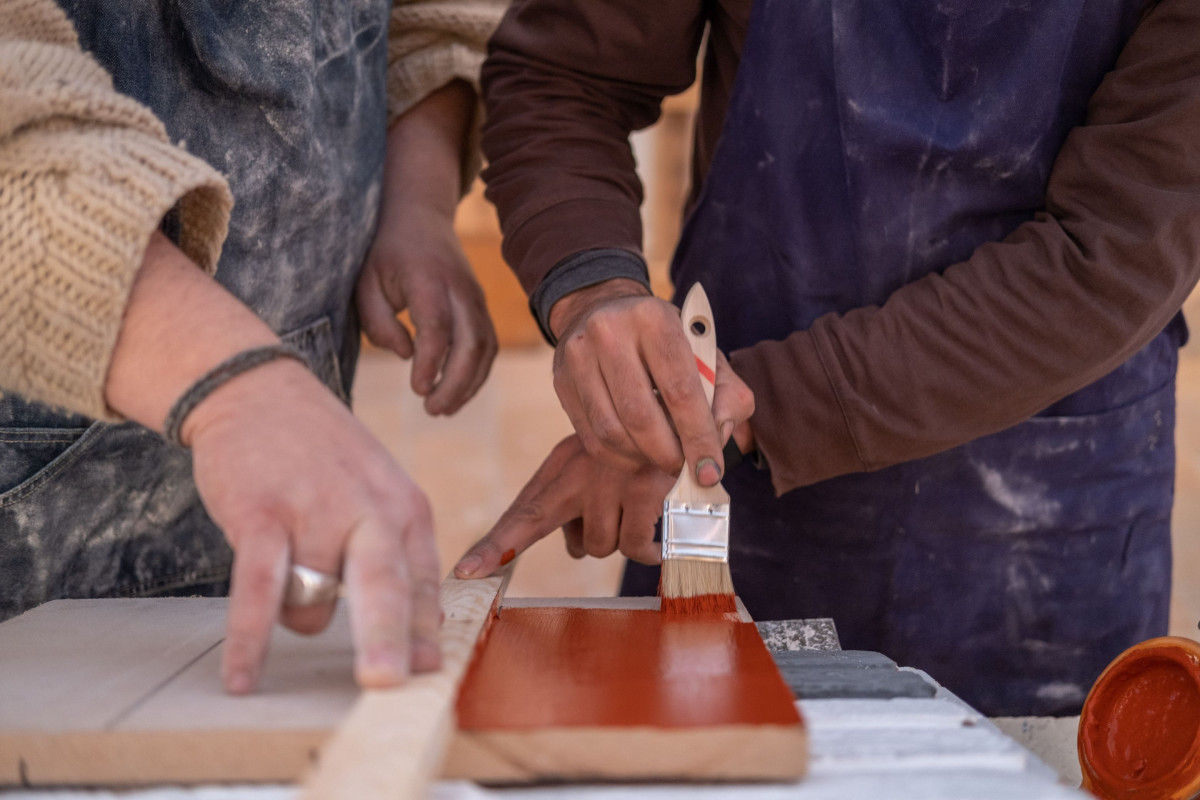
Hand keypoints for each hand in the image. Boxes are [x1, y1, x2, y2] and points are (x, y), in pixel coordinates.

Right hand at [183, 359, 441, 693]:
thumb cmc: (323, 457)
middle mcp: (369, 510)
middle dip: (387, 639)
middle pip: (383, 588)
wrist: (259, 390)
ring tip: (291, 560)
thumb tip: (421, 634)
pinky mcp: (262, 516)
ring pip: (312, 604)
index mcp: (406, 508)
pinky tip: (241, 677)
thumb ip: (400, 557)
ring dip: (300, 606)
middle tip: (390, 683)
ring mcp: (315, 511)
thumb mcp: (380, 492)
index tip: (429, 671)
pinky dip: (248, 637)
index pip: (423, 583)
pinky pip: (258, 591)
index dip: (424, 631)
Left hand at [356, 202, 495, 414]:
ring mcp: (476, 299)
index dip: (430, 363)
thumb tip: (407, 355)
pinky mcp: (481, 309)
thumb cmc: (386, 255)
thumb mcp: (366, 283)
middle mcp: (460, 290)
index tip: (416, 390)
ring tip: (443, 409)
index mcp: (428, 280)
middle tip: (431, 410)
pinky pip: (488, 346)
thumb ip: (379, 322)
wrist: (420, 219)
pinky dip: (476, 374)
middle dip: (456, 383)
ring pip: (486, 348)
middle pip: (471, 343)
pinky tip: (456, 392)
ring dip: (469, 384)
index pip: (437, 328)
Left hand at [452, 435, 676, 578]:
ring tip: (638, 511)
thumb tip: (576, 549)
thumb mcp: (596, 462)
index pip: (523, 512)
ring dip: (622, 540)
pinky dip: (647, 550)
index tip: (465, 572)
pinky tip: (657, 540)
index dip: (494, 545)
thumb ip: (578, 501)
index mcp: (562, 464)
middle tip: (610, 514)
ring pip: (604, 546)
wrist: (678, 401)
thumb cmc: (634, 443)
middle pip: (573, 544)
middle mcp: (581, 471)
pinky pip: (637, 544)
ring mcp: (613, 478)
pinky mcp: (645, 487)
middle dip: (589, 541)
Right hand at [549, 279, 754, 484]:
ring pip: (612, 432)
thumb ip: (727, 394)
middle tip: (686, 470)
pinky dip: (620, 458)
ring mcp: (578, 357)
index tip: (710, 471)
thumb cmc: (664, 339)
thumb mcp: (705, 352)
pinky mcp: (561, 382)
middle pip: (640, 416)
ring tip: (663, 459)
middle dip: (669, 455)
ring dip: (643, 459)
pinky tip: (638, 453)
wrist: (604, 309)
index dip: (698, 437)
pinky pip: (591, 438)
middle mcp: (608, 332)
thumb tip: (718, 438)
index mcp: (653, 317)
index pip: (680, 390)